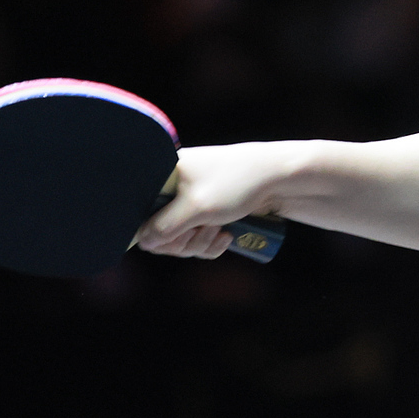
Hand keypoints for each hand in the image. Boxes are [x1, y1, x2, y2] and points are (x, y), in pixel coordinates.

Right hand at [133, 142, 294, 258]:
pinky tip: (227, 236)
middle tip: (205, 233)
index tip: (178, 237)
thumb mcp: (196, 209)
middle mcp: (172, 185)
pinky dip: (210, 242)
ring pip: (181, 236)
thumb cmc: (236, 184)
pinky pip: (197, 235)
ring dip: (200, 243)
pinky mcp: (207, 208)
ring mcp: (190, 197)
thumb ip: (164, 228)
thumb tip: (143, 242)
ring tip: (221, 232)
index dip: (155, 235)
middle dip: (184, 242)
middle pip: (159, 231)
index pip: (138, 214)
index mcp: (162, 174)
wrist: (280, 177)